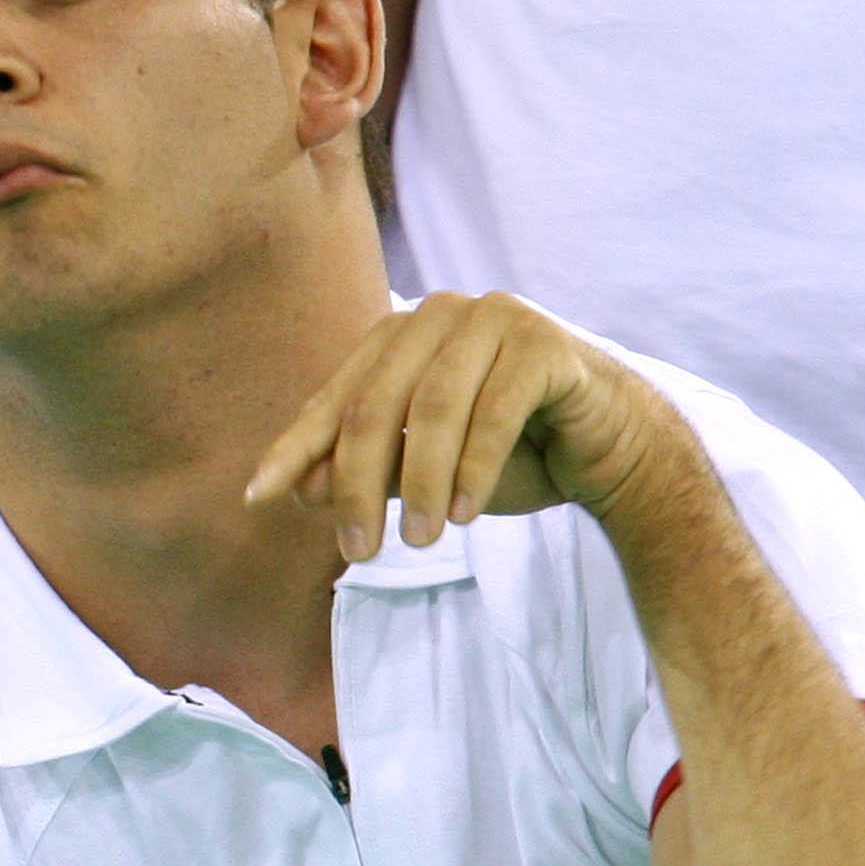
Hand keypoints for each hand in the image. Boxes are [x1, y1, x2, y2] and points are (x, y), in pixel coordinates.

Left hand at [247, 289, 686, 562]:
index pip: (333, 399)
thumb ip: (364, 471)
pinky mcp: (546, 342)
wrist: (607, 451)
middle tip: (359, 551)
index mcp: (398, 336)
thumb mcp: (420, 471)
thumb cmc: (507, 456)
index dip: (294, 450)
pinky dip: (473, 469)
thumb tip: (298, 489)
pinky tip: (462, 515)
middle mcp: (438, 314)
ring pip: (434, 408)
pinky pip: (494, 411)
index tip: (257, 499)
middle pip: (376, 405)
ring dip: (419, 484)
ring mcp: (495, 318)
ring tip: (417, 542)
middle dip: (358, 484)